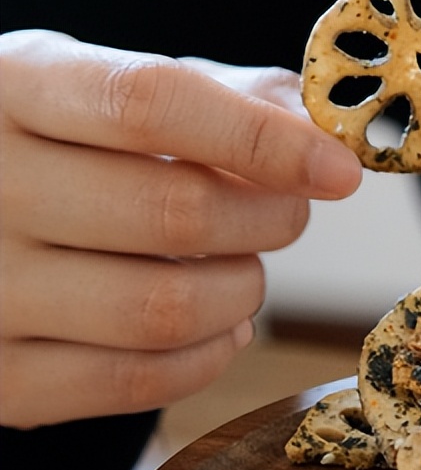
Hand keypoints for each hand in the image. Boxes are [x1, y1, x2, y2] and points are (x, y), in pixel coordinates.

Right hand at [0, 30, 362, 428]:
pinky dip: (210, 355)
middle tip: (285, 214)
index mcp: (11, 88)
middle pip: (175, 212)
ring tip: (241, 267)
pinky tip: (219, 323)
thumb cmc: (49, 150)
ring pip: (167, 308)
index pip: (149, 103)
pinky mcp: (0, 379)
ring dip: (243, 291)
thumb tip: (318, 134)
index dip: (261, 141)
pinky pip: (141, 382)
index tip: (339, 171)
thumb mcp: (103, 92)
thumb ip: (216, 96)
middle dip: (269, 219)